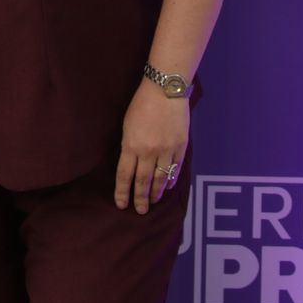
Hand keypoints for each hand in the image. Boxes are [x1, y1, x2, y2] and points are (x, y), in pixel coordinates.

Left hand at [114, 81, 189, 214]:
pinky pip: (175, 169)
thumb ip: (129, 146)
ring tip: (152, 203)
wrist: (166, 90)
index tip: (121, 204)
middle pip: (143, 181)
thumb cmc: (142, 104)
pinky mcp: (180, 148)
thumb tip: (131, 165)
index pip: (125, 175)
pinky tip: (166, 188)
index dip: (122, 192)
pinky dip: (170, 180)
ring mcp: (166, 151)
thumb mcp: (127, 125)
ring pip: (160, 179)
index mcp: (131, 145)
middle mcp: (148, 151)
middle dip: (140, 198)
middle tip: (139, 211)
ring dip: (155, 193)